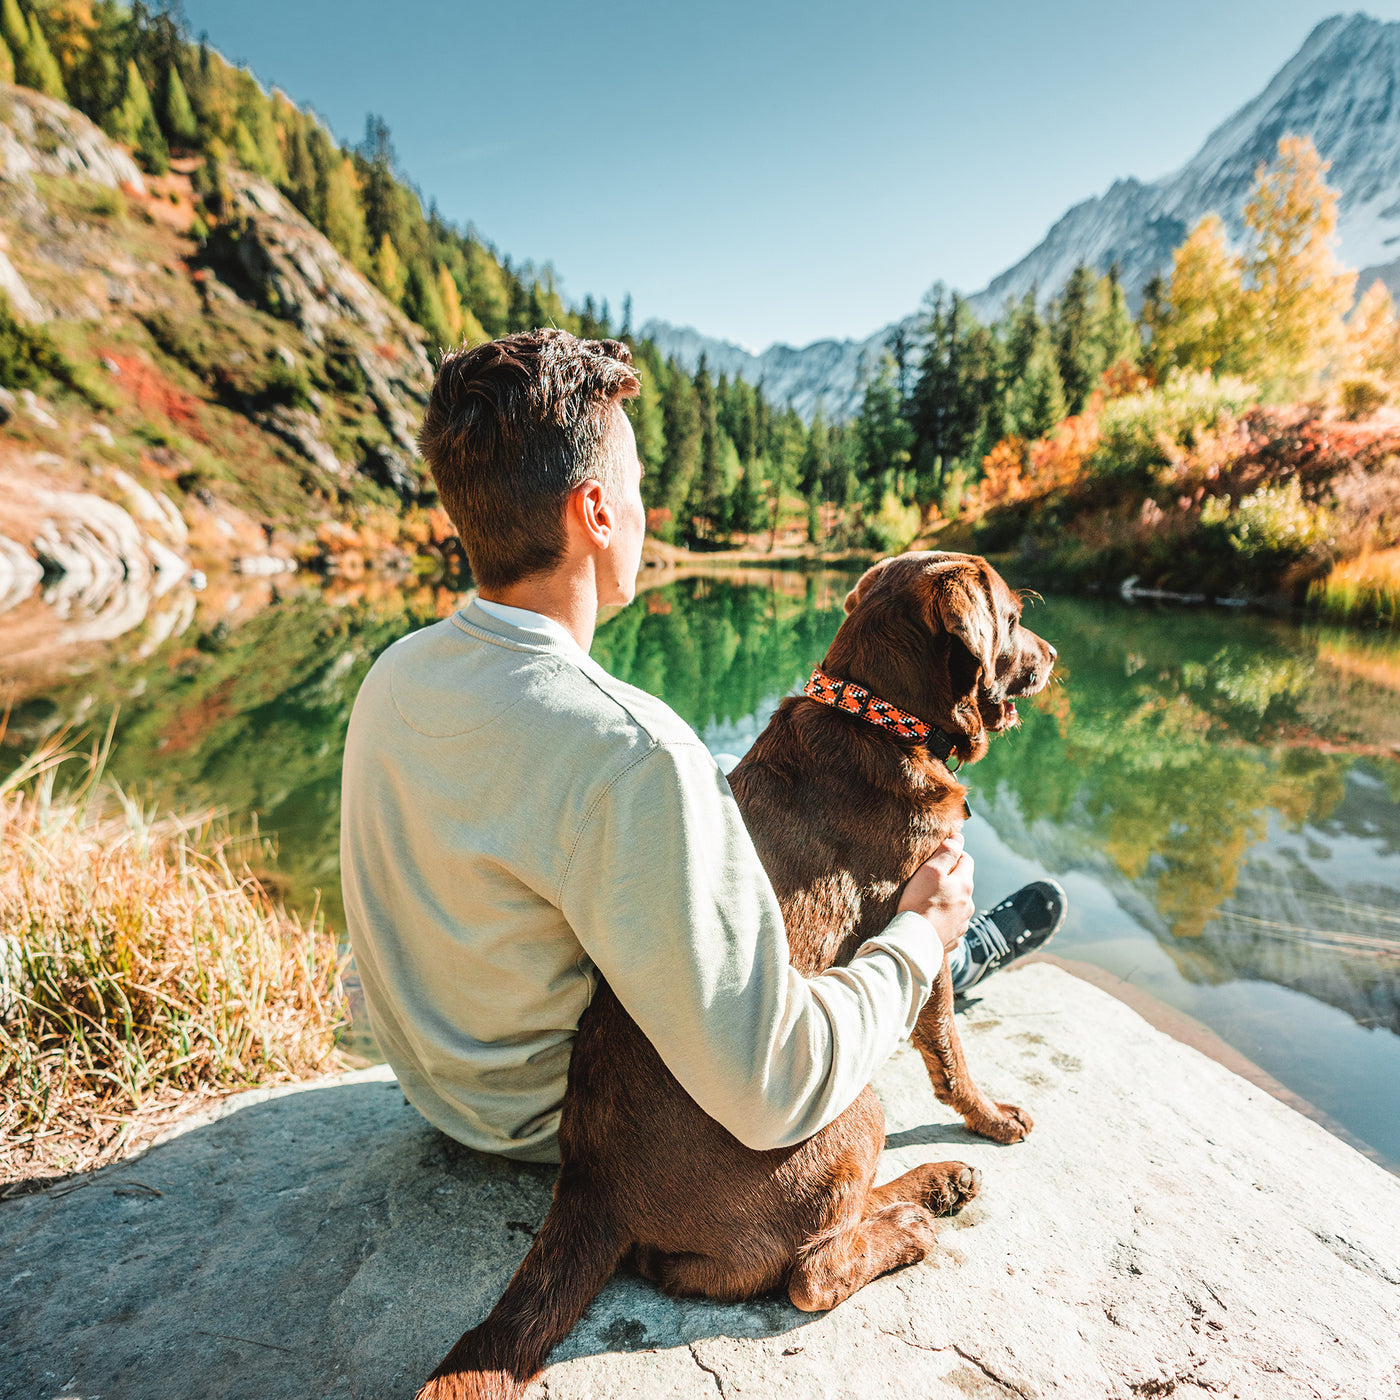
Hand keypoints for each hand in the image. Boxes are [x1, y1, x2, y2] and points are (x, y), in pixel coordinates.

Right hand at [897, 835, 974, 954]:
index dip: (953, 854)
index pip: (966, 860)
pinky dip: (944, 919)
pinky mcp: (954, 938)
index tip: (938, 857)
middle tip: (929, 879)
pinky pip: (952, 924)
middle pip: (962, 883)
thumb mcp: (931, 870)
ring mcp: (963, 923)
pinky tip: (930, 920)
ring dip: (948, 900)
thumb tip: (958, 837)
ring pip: (958, 905)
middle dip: (950, 879)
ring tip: (927, 902)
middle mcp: (969, 904)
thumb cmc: (920, 903)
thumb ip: (946, 852)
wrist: (915, 941)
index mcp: (965, 884)